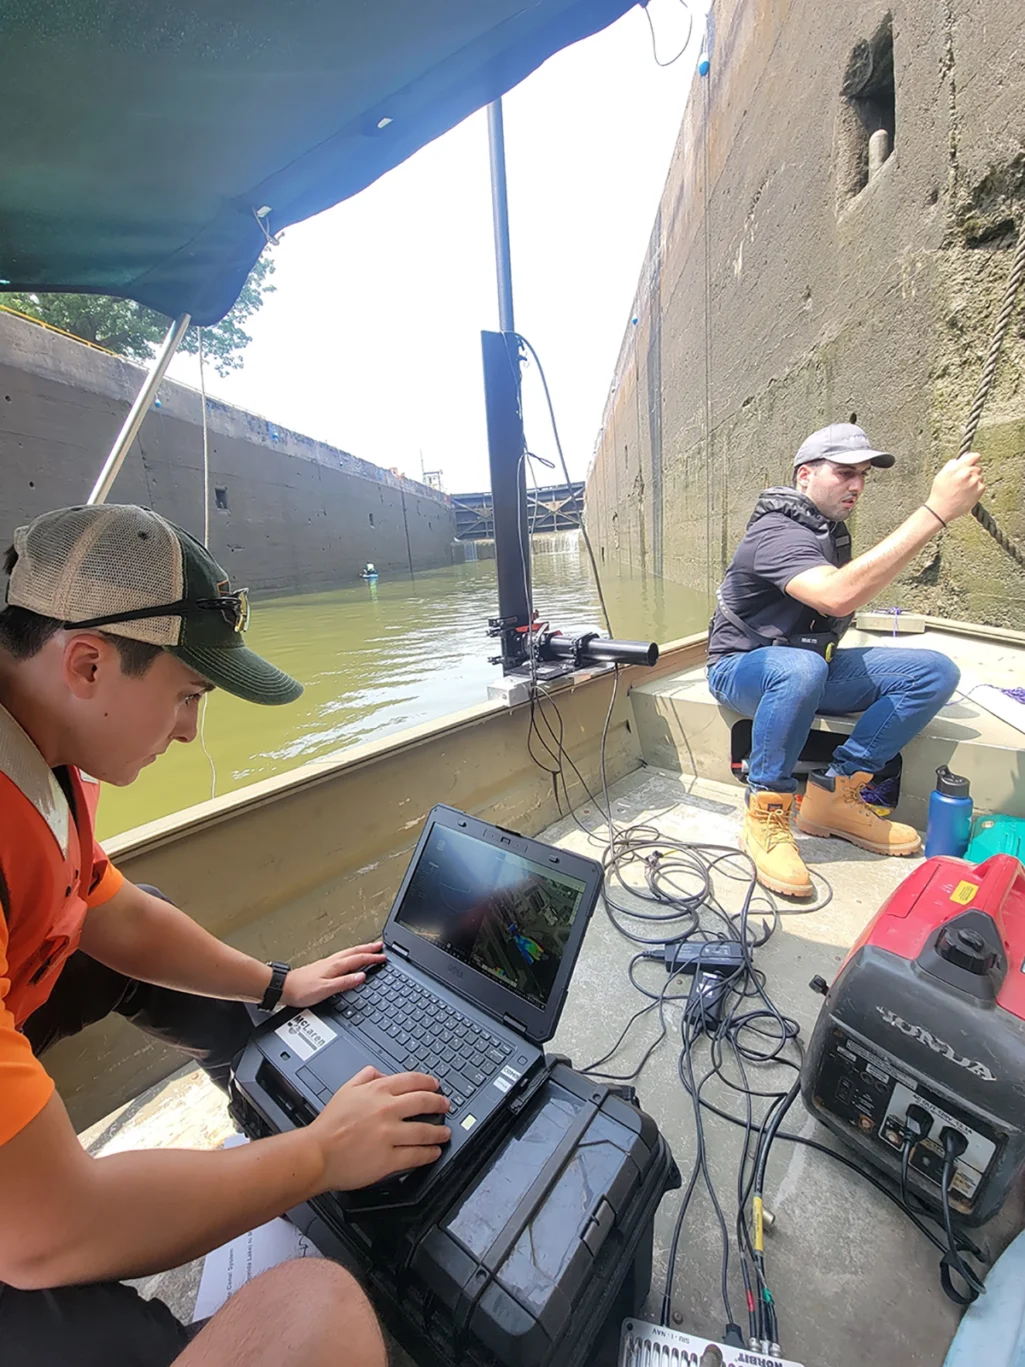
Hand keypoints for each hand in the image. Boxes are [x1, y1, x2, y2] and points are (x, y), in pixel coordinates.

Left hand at [282, 942, 385, 1008]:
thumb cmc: (302, 990)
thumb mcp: (326, 989)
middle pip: (355, 952)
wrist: (284, 987)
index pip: (358, 959)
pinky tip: (351, 958)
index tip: (383, 957)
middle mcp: (332, 962)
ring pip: (349, 953)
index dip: (372, 958)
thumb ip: (345, 982)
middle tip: (381, 946)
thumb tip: (361, 977)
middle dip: (369, 948)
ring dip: (361, 950)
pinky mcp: (323, 966)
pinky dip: (352, 955)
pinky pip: (343, 957)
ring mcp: (327, 963)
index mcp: (335, 966)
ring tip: (370, 948)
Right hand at [308, 1067, 450, 1190]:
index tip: (436, 1085)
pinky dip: (429, 1153)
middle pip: (424, 1102)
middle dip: (440, 1103)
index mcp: (377, 1091)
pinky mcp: (389, 1159)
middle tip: (446, 1106)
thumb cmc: (329, 1125)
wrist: (317, 1153)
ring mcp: (389, 1135)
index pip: (412, 1080)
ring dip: (439, 1131)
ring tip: (445, 1132)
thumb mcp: (346, 1090)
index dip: (429, 1082)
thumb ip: (365, 1077)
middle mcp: (387, 1110)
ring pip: (425, 1131)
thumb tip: (381, 1072)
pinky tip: (433, 1152)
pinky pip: (416, 1155)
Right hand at [928, 451, 984, 522]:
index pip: (973, 456)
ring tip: (964, 489)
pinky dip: (977, 489)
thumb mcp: (941, 474)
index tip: (974, 460)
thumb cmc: (940, 493)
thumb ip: (952, 464)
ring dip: (974, 481)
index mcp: (958, 467)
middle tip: (963, 481)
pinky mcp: (980, 490)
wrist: (942, 509)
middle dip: (972, 472)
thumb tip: (960, 460)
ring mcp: (975, 481)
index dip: (974, 458)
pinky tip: (967, 493)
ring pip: (980, 477)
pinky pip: (982, 485)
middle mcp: (968, 473)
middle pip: (977, 467)